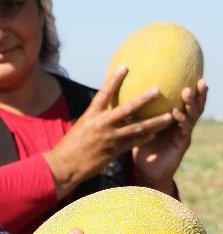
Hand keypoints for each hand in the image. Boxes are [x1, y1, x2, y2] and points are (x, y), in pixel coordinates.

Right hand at [44, 67, 174, 198]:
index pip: (104, 93)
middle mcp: (102, 124)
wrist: (63, 166)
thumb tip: (105, 111)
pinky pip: (133, 143)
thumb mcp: (80, 126)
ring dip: (155, 122)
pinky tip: (154, 134)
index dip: (115, 79)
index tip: (125, 67)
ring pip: (137, 127)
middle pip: (127, 108)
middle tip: (158, 89)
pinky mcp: (113, 151)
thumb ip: (95, 118)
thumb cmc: (70, 146)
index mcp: (91, 115)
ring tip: (170, 116)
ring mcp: (109, 138)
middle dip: (144, 98)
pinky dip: (144, 138)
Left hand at [132, 79, 206, 193]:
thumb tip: (123, 93)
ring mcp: (183, 134)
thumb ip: (136, 112)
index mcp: (174, 119)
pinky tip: (176, 112)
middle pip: (194, 105)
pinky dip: (181, 120)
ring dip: (191, 103)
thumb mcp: (138, 126)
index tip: (191, 72)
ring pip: (192, 115)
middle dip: (199, 93)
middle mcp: (181, 124)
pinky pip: (183, 129)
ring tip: (187, 91)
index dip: (190, 87)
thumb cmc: (141, 148)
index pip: (185, 101)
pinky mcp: (181, 144)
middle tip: (200, 79)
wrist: (146, 171)